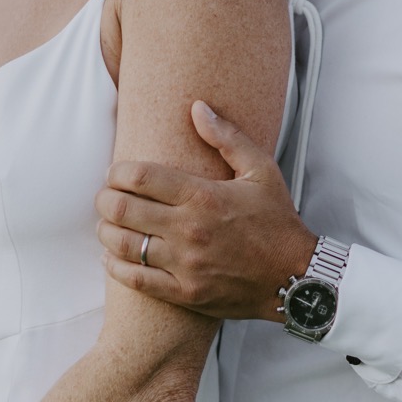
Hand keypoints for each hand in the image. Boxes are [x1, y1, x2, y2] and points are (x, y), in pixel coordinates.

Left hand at [96, 101, 316, 320]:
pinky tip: (112, 257)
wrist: (296, 278)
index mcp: (203, 196)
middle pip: (122, 209)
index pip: (140, 177)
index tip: (116, 172)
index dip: (117, 172)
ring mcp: (185, 264)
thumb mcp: (261, 171)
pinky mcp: (184, 293)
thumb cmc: (278, 222)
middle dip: (105, 199)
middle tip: (105, 196)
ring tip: (107, 223)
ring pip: (123, 245)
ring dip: (106, 231)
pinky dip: (116, 267)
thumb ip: (227, 137)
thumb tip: (197, 108)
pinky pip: (136, 280)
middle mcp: (189, 230)